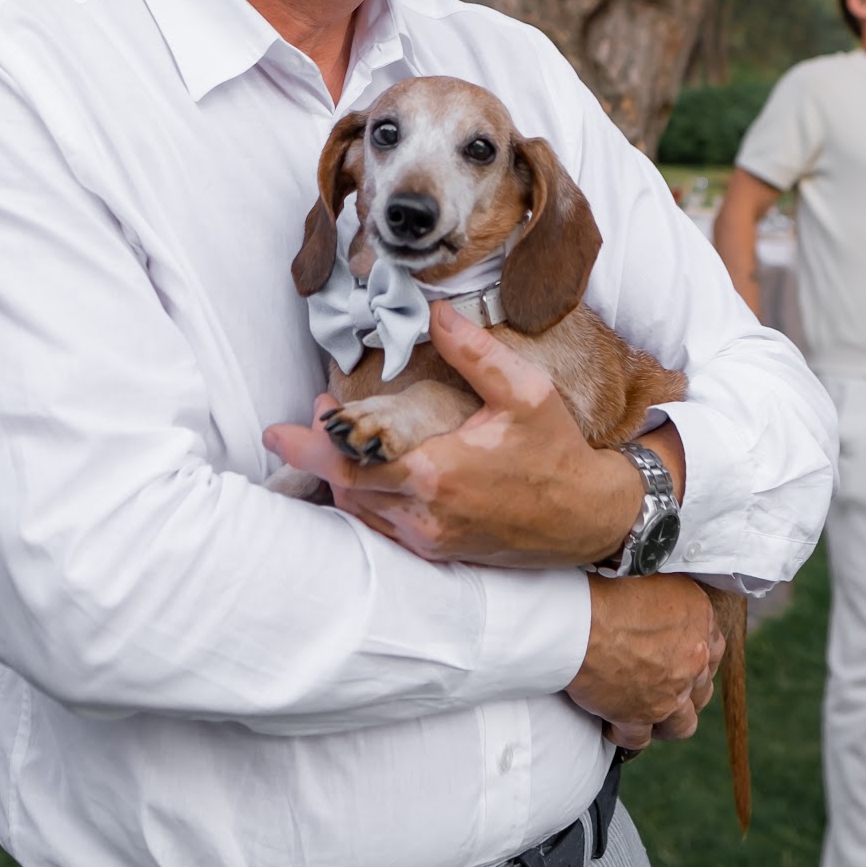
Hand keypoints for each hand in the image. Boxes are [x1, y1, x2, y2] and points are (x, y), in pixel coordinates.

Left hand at [262, 302, 643, 568]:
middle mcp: (425, 515)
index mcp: (436, 474)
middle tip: (310, 420)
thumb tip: (434, 314)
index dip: (307, 447)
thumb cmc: (557, 453)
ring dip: (342, 478)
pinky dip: (366, 499)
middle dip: (319, 455)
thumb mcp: (525, 392)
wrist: (588, 518)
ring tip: (339, 439)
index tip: (276, 430)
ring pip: (362, 512)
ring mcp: (431, 540)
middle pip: (346, 490)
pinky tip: (372, 473)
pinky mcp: (441, 553)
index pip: (349, 466)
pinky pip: (384, 528)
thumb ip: (474, 353)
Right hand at [567, 575, 723, 748]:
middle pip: (701, 689)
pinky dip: (626, 736)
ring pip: (682, 724)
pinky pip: (639, 739)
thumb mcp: (653, 579)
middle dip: (684, 692)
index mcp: (699, 620)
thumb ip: (670, 599)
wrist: (579, 620)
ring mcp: (670, 693)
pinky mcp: (640, 716)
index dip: (698, 658)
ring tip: (646, 714)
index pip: (714, 648)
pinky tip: (613, 726)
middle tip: (661, 688)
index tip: (682, 660)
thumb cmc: (607, 590)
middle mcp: (693, 660)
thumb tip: (662, 605)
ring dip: (666, 722)